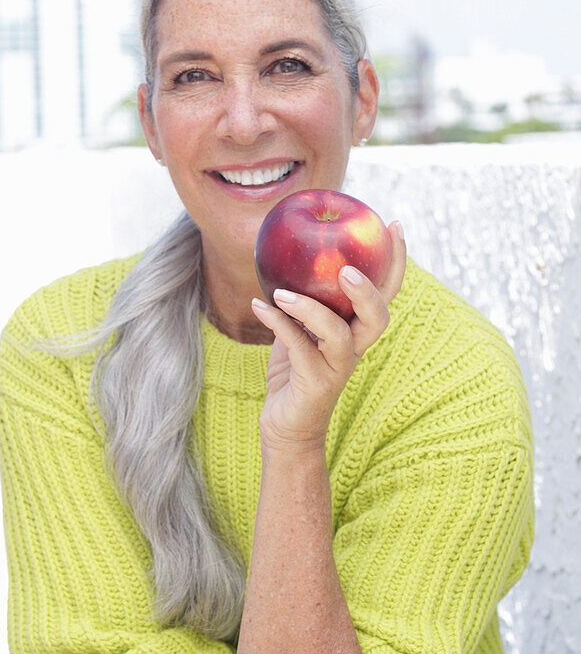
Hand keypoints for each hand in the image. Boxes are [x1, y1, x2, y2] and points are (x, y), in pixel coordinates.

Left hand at [253, 221, 406, 453]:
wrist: (287, 427)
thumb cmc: (294, 374)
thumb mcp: (299, 330)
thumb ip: (302, 300)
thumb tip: (284, 256)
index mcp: (356, 331)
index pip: (386, 294)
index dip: (396, 262)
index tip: (394, 226)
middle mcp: (354, 349)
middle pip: (378, 317)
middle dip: (368, 290)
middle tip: (347, 268)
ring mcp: (336, 369)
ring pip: (339, 335)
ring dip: (311, 308)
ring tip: (282, 292)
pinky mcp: (314, 384)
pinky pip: (298, 349)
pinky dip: (277, 324)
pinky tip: (258, 306)